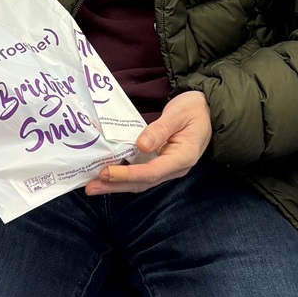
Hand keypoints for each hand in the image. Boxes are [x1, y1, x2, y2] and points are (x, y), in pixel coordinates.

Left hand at [84, 91, 212, 194]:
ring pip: (140, 181)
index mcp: (183, 158)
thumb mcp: (179, 113)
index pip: (152, 172)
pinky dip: (123, 176)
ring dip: (116, 184)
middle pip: (143, 182)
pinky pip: (140, 173)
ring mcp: (167, 167)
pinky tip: (107, 175)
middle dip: (116, 185)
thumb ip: (161, 129)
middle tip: (91, 187)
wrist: (206, 110)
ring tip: (93, 185)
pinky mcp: (160, 163)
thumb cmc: (194, 109)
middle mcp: (175, 168)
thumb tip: (141, 146)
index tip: (106, 172)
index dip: (128, 175)